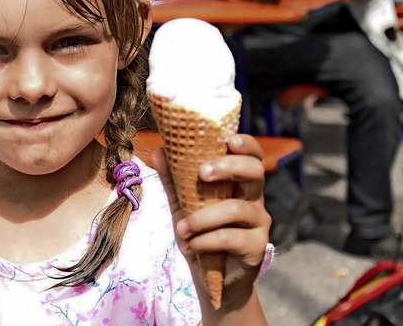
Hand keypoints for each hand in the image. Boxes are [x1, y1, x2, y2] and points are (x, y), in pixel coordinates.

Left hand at [152, 134, 270, 309]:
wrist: (212, 279)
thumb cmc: (201, 234)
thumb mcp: (183, 204)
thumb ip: (174, 179)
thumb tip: (159, 150)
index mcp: (238, 182)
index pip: (252, 155)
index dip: (246, 144)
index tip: (228, 140)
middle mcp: (254, 198)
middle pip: (255, 172)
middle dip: (229, 167)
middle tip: (203, 173)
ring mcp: (259, 222)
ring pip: (238, 208)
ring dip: (203, 217)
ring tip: (181, 228)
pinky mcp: (257, 247)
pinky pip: (231, 238)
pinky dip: (205, 240)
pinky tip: (191, 245)